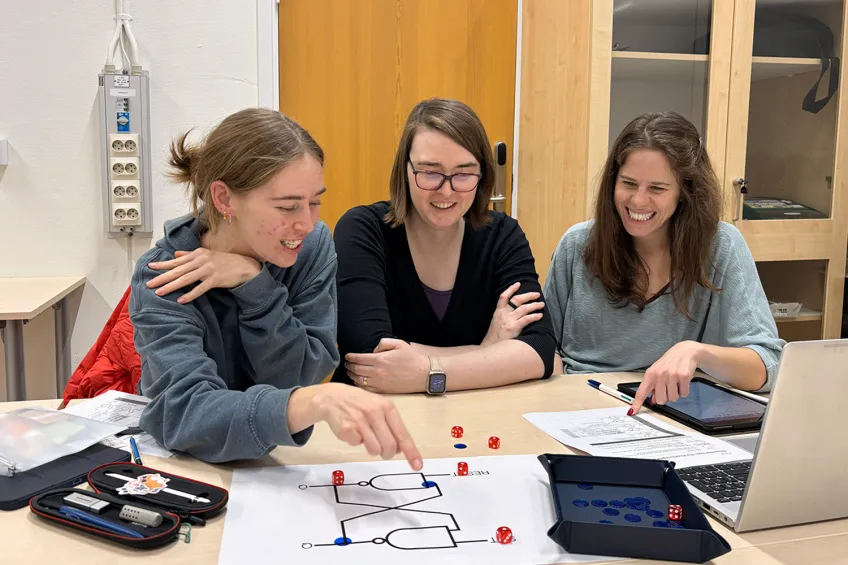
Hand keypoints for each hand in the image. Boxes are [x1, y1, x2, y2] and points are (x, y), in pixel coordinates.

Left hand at [147, 249, 261, 302]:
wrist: (244, 266)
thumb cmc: (225, 261)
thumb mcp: (207, 255)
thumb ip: (190, 254)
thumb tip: (175, 254)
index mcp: (197, 254)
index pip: (177, 261)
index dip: (163, 264)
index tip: (150, 267)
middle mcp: (201, 260)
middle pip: (178, 270)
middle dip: (162, 277)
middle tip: (149, 284)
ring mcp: (208, 270)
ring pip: (186, 279)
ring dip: (172, 286)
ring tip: (160, 292)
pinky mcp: (216, 279)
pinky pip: (200, 288)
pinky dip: (190, 294)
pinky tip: (181, 300)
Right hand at [310, 383, 422, 469]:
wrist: (332, 397)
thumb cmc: (360, 404)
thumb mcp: (379, 407)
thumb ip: (391, 426)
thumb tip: (401, 449)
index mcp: (387, 407)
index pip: (402, 434)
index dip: (411, 452)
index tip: (418, 466)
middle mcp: (375, 413)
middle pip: (389, 446)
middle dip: (388, 454)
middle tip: (384, 452)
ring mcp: (360, 421)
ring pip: (374, 450)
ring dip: (372, 449)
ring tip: (366, 436)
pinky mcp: (347, 429)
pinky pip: (357, 445)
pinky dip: (356, 442)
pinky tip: (352, 430)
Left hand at [344, 339, 429, 393]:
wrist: (423, 374)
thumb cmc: (412, 358)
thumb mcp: (399, 344)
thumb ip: (384, 343)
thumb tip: (373, 349)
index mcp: (381, 359)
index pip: (359, 358)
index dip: (350, 357)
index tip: (347, 356)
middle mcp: (378, 372)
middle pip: (356, 370)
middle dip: (349, 366)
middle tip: (346, 364)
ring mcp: (380, 383)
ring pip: (359, 380)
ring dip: (352, 376)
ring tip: (349, 372)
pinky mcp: (383, 390)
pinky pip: (367, 389)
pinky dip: (359, 385)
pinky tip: (358, 382)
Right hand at [481, 282, 544, 345]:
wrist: (490, 348)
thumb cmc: (494, 338)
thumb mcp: (495, 323)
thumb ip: (503, 316)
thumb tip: (514, 312)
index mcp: (498, 312)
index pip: (503, 297)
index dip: (511, 289)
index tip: (518, 284)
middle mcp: (503, 314)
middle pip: (517, 300)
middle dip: (528, 295)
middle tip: (537, 294)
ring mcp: (508, 320)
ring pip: (524, 308)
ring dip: (534, 305)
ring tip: (541, 304)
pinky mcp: (514, 327)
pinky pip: (527, 319)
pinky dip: (535, 316)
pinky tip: (540, 315)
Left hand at [630, 341, 703, 413]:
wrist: (685, 351)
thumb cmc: (669, 363)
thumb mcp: (657, 372)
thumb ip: (653, 387)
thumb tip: (653, 401)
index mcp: (650, 374)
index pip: (642, 392)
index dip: (637, 403)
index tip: (633, 411)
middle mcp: (659, 375)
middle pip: (661, 400)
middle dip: (665, 397)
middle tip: (668, 387)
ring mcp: (672, 375)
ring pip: (673, 398)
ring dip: (676, 393)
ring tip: (676, 383)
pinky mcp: (683, 376)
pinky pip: (684, 394)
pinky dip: (684, 390)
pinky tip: (682, 381)